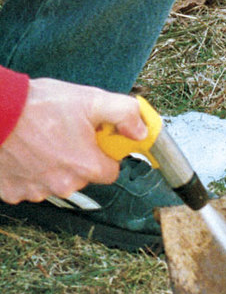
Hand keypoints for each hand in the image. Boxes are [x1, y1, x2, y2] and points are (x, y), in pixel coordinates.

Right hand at [0, 77, 147, 203]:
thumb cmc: (37, 106)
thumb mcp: (90, 100)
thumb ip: (124, 114)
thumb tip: (142, 131)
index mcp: (88, 167)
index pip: (111, 171)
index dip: (104, 154)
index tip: (94, 141)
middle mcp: (66, 185)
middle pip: (83, 177)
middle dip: (77, 159)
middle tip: (62, 135)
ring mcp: (38, 191)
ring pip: (56, 182)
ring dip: (51, 166)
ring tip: (38, 140)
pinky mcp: (14, 192)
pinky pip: (29, 186)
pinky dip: (27, 172)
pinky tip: (22, 152)